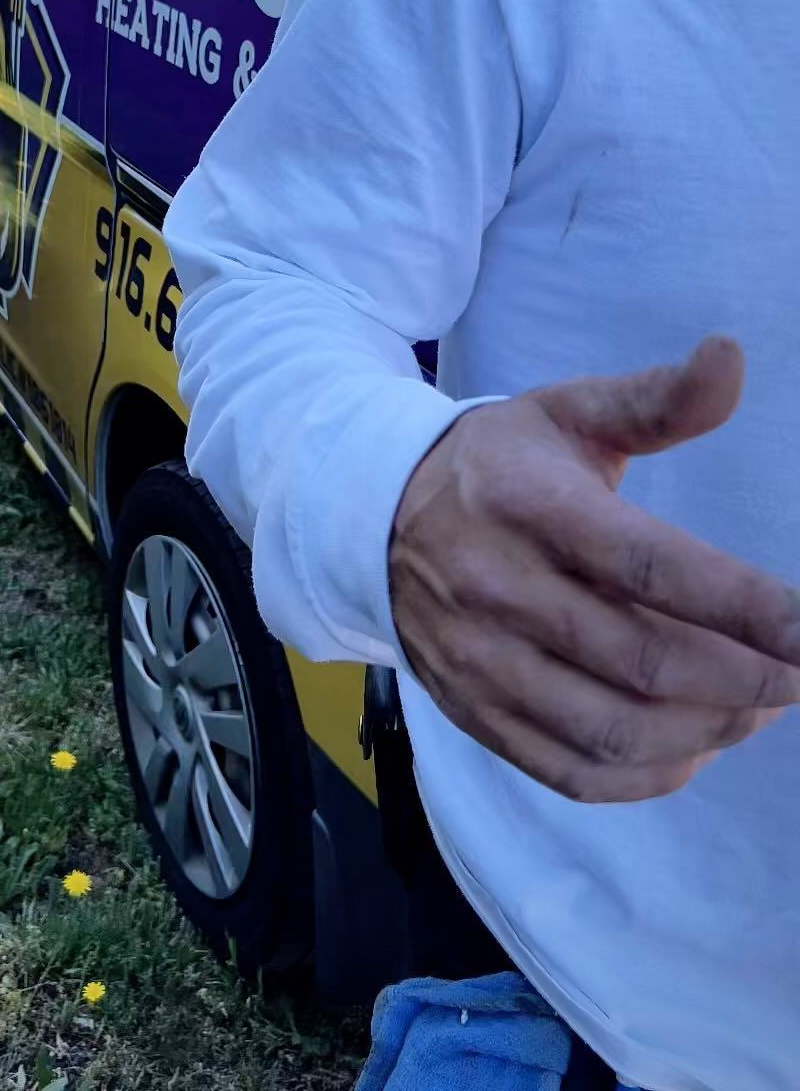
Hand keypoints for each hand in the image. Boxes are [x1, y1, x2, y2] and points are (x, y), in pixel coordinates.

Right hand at [389, 338, 799, 801]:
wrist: (375, 512)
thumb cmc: (500, 462)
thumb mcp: (569, 411)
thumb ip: (658, 399)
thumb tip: (732, 357)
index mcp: (529, 505)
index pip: (652, 566)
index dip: (746, 607)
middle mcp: (497, 587)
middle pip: (644, 660)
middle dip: (746, 678)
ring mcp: (479, 659)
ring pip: (613, 729)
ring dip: (708, 730)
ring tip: (756, 706)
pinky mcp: (472, 710)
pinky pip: (572, 771)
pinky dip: (649, 775)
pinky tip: (693, 745)